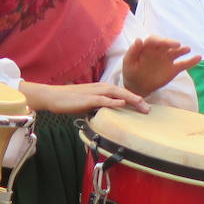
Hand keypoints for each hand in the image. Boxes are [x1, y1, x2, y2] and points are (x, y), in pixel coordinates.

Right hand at [20, 80, 146, 114]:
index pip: (122, 93)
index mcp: (102, 89)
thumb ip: (100, 106)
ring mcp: (95, 92)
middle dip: (137, 100)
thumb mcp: (89, 103)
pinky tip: (122, 104)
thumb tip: (108, 114)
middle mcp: (101, 88)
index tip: (145, 107)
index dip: (134, 99)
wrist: (54, 96)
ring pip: (117, 94)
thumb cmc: (70, 101)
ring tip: (142, 105)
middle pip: (123, 93)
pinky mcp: (88, 99)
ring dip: (130, 99)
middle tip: (149, 109)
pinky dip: (114, 102)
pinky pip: (103, 100)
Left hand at [122, 36, 199, 97]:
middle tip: (177, 45)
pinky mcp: (173, 68)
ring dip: (182, 50)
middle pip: (166, 44)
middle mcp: (159, 51)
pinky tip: (198, 58)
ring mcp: (167, 59)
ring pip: (176, 52)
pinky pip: (184, 64)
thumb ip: (133, 51)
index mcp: (147, 47)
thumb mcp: (128, 62)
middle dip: (171, 43)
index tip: (162, 43)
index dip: (158, 40)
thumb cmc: (131, 72)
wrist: (138, 86)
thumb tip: (139, 39)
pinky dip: (191, 61)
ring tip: (187, 49)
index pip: (154, 40)